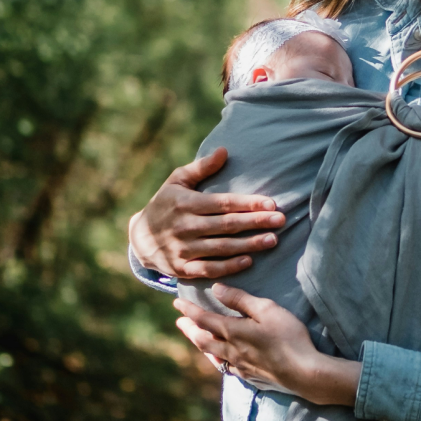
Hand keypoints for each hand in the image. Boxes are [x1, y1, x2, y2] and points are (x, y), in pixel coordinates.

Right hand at [128, 146, 285, 279]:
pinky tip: (248, 261)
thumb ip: (201, 167)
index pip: (223, 203)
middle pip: (227, 225)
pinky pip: (209, 269)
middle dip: (256, 222)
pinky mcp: (182, 269)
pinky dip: (229, 267)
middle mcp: (185, 226)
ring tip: (272, 240)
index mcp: (186, 203)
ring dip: (249, 245)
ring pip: (221, 248)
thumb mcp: (177, 181)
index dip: (248, 203)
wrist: (139, 238)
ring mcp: (183, 249)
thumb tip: (224, 151)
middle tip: (281, 220)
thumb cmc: (165, 203)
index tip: (272, 203)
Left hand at [174, 285, 361, 406]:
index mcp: (233, 332)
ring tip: (195, 338)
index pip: (204, 319)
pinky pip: (225, 367)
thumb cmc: (288, 337)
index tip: (176, 303)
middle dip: (189, 329)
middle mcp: (230, 350)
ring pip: (212, 355)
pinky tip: (220, 359)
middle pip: (202, 339)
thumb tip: (216, 289)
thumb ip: (240, 299)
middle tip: (179, 322)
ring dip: (200, 344)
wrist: (303, 373)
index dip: (189, 310)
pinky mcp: (250, 377)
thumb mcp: (267, 310)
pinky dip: (217, 359)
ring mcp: (239, 366)